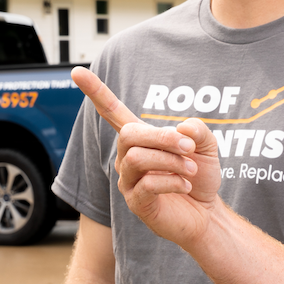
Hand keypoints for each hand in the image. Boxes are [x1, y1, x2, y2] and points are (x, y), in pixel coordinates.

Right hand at [71, 67, 221, 249]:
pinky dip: (171, 181)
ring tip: (190, 170)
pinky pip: (146, 184)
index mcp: (141, 138)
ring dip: (170, 161)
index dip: (96, 92)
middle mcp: (127, 157)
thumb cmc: (200, 176)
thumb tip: (182, 127)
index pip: (112, 112)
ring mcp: (128, 181)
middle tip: (189, 147)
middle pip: (129, 134)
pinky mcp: (135, 202)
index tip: (76, 71)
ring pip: (136, 159)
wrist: (207, 213)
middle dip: (162, 137)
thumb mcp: (205, 146)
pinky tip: (185, 186)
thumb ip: (197, 130)